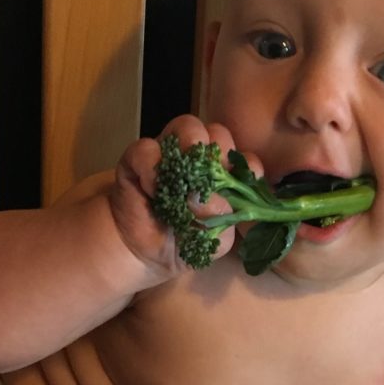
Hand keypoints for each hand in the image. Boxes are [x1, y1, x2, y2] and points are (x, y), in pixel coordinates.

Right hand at [109, 115, 261, 275]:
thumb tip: (219, 202)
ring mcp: (169, 155)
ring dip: (192, 147)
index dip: (246, 165)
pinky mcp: (137, 161)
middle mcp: (197, 159)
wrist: (146, 257)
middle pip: (217, 133)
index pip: (241, 157)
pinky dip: (152, 167)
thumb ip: (226, 221)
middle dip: (220, 151)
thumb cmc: (185, 245)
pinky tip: (154, 191)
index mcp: (221, 176)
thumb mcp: (216, 241)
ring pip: (187, 126)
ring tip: (186, 179)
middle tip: (213, 179)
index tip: (245, 183)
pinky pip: (146, 149)